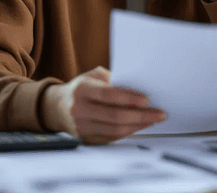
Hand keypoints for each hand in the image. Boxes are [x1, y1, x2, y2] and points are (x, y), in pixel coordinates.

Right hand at [41, 66, 165, 144]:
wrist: (57, 107)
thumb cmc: (81, 88)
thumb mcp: (92, 76)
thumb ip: (112, 78)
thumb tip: (138, 84)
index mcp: (81, 89)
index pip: (108, 94)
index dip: (128, 98)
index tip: (146, 100)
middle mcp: (78, 109)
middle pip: (114, 116)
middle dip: (141, 116)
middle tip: (159, 113)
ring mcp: (81, 127)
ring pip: (115, 130)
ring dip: (138, 126)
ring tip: (153, 120)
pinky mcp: (85, 139)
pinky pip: (111, 138)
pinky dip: (128, 133)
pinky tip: (139, 126)